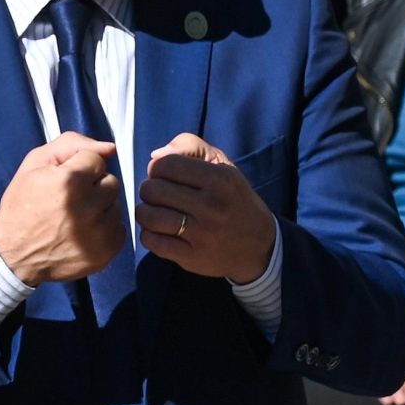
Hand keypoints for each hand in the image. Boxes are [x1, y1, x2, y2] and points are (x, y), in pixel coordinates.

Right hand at [0, 132, 127, 284]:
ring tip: (75, 218)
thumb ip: (72, 145)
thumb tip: (111, 148)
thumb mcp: (35, 164)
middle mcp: (87, 208)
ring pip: (116, 206)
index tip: (63, 181)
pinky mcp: (104, 253)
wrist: (12, 255)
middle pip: (111, 182)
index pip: (96, 160)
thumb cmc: (22, 206)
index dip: (78, 168)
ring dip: (100, 208)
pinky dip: (104, 230)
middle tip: (70, 200)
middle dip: (93, 187)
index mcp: (69, 182)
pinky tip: (83, 233)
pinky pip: (118, 230)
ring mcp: (97, 234)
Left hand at [135, 134, 278, 283]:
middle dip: (148, 190)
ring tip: (153, 211)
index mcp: (220, 179)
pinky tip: (157, 230)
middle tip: (156, 195)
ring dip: (144, 212)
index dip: (156, 168)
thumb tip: (156, 155)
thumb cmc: (233, 199)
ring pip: (149, 216)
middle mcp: (212, 206)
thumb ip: (191, 147)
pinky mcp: (192, 257)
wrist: (260, 245)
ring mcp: (202, 234)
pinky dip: (148, 234)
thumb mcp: (223, 165)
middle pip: (153, 190)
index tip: (162, 176)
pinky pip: (153, 242)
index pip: (166, 165)